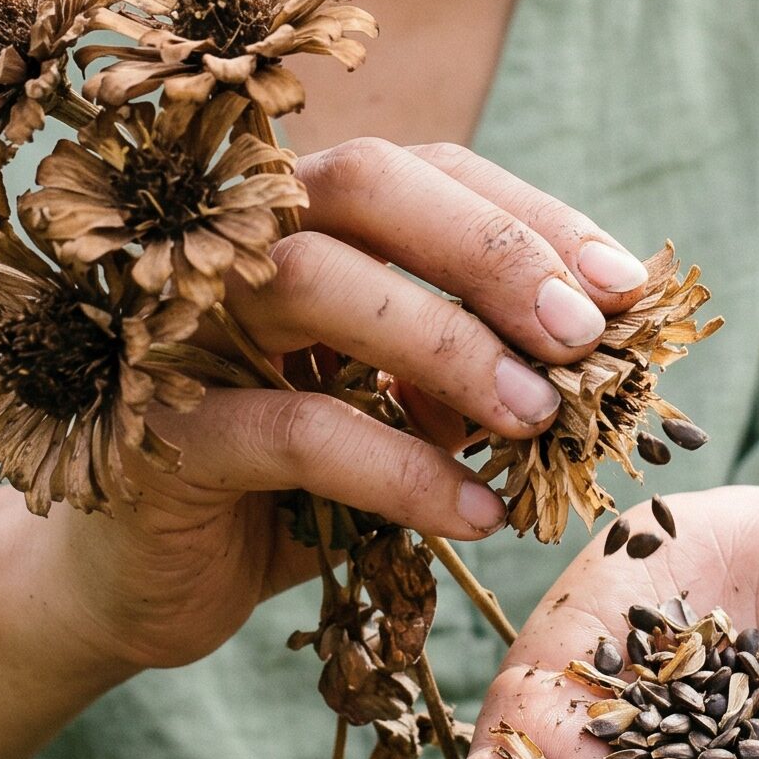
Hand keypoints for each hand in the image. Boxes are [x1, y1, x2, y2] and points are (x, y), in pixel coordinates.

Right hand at [19, 138, 651, 673]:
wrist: (135, 587)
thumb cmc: (280, 486)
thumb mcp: (392, 416)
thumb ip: (466, 372)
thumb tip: (593, 356)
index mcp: (291, 221)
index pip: (422, 171)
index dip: (528, 216)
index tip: (623, 288)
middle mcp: (227, 246)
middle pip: (361, 184)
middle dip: (490, 250)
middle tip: (583, 334)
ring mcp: (181, 327)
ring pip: (315, 280)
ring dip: (448, 344)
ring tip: (538, 417)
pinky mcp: (160, 432)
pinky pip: (294, 431)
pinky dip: (401, 469)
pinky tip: (477, 516)